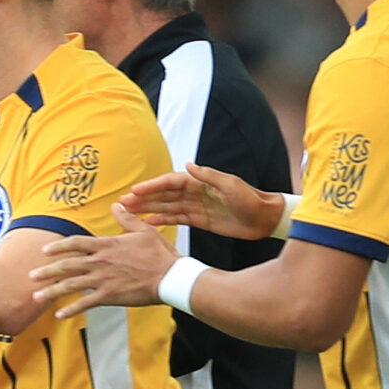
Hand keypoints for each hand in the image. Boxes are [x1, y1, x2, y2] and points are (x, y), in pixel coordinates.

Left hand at [30, 206, 177, 317]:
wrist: (169, 277)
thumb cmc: (159, 254)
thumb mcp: (143, 230)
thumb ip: (126, 219)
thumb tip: (117, 204)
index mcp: (106, 245)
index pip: (75, 243)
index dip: (58, 247)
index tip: (45, 251)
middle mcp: (100, 262)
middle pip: (66, 265)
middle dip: (47, 271)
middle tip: (31, 276)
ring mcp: (102, 280)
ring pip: (70, 285)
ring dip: (51, 291)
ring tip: (36, 297)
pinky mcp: (109, 296)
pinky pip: (85, 303)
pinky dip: (71, 309)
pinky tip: (59, 314)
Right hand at [121, 163, 282, 240]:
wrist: (264, 218)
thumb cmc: (250, 199)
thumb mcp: (230, 185)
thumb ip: (208, 176)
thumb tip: (188, 165)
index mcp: (200, 181)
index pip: (170, 182)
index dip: (152, 186)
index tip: (135, 191)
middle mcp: (194, 192)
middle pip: (163, 194)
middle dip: (143, 198)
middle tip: (123, 202)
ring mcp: (195, 206)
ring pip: (166, 206)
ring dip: (148, 208)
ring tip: (129, 212)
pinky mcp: (199, 220)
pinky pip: (176, 219)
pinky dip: (162, 220)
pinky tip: (148, 223)